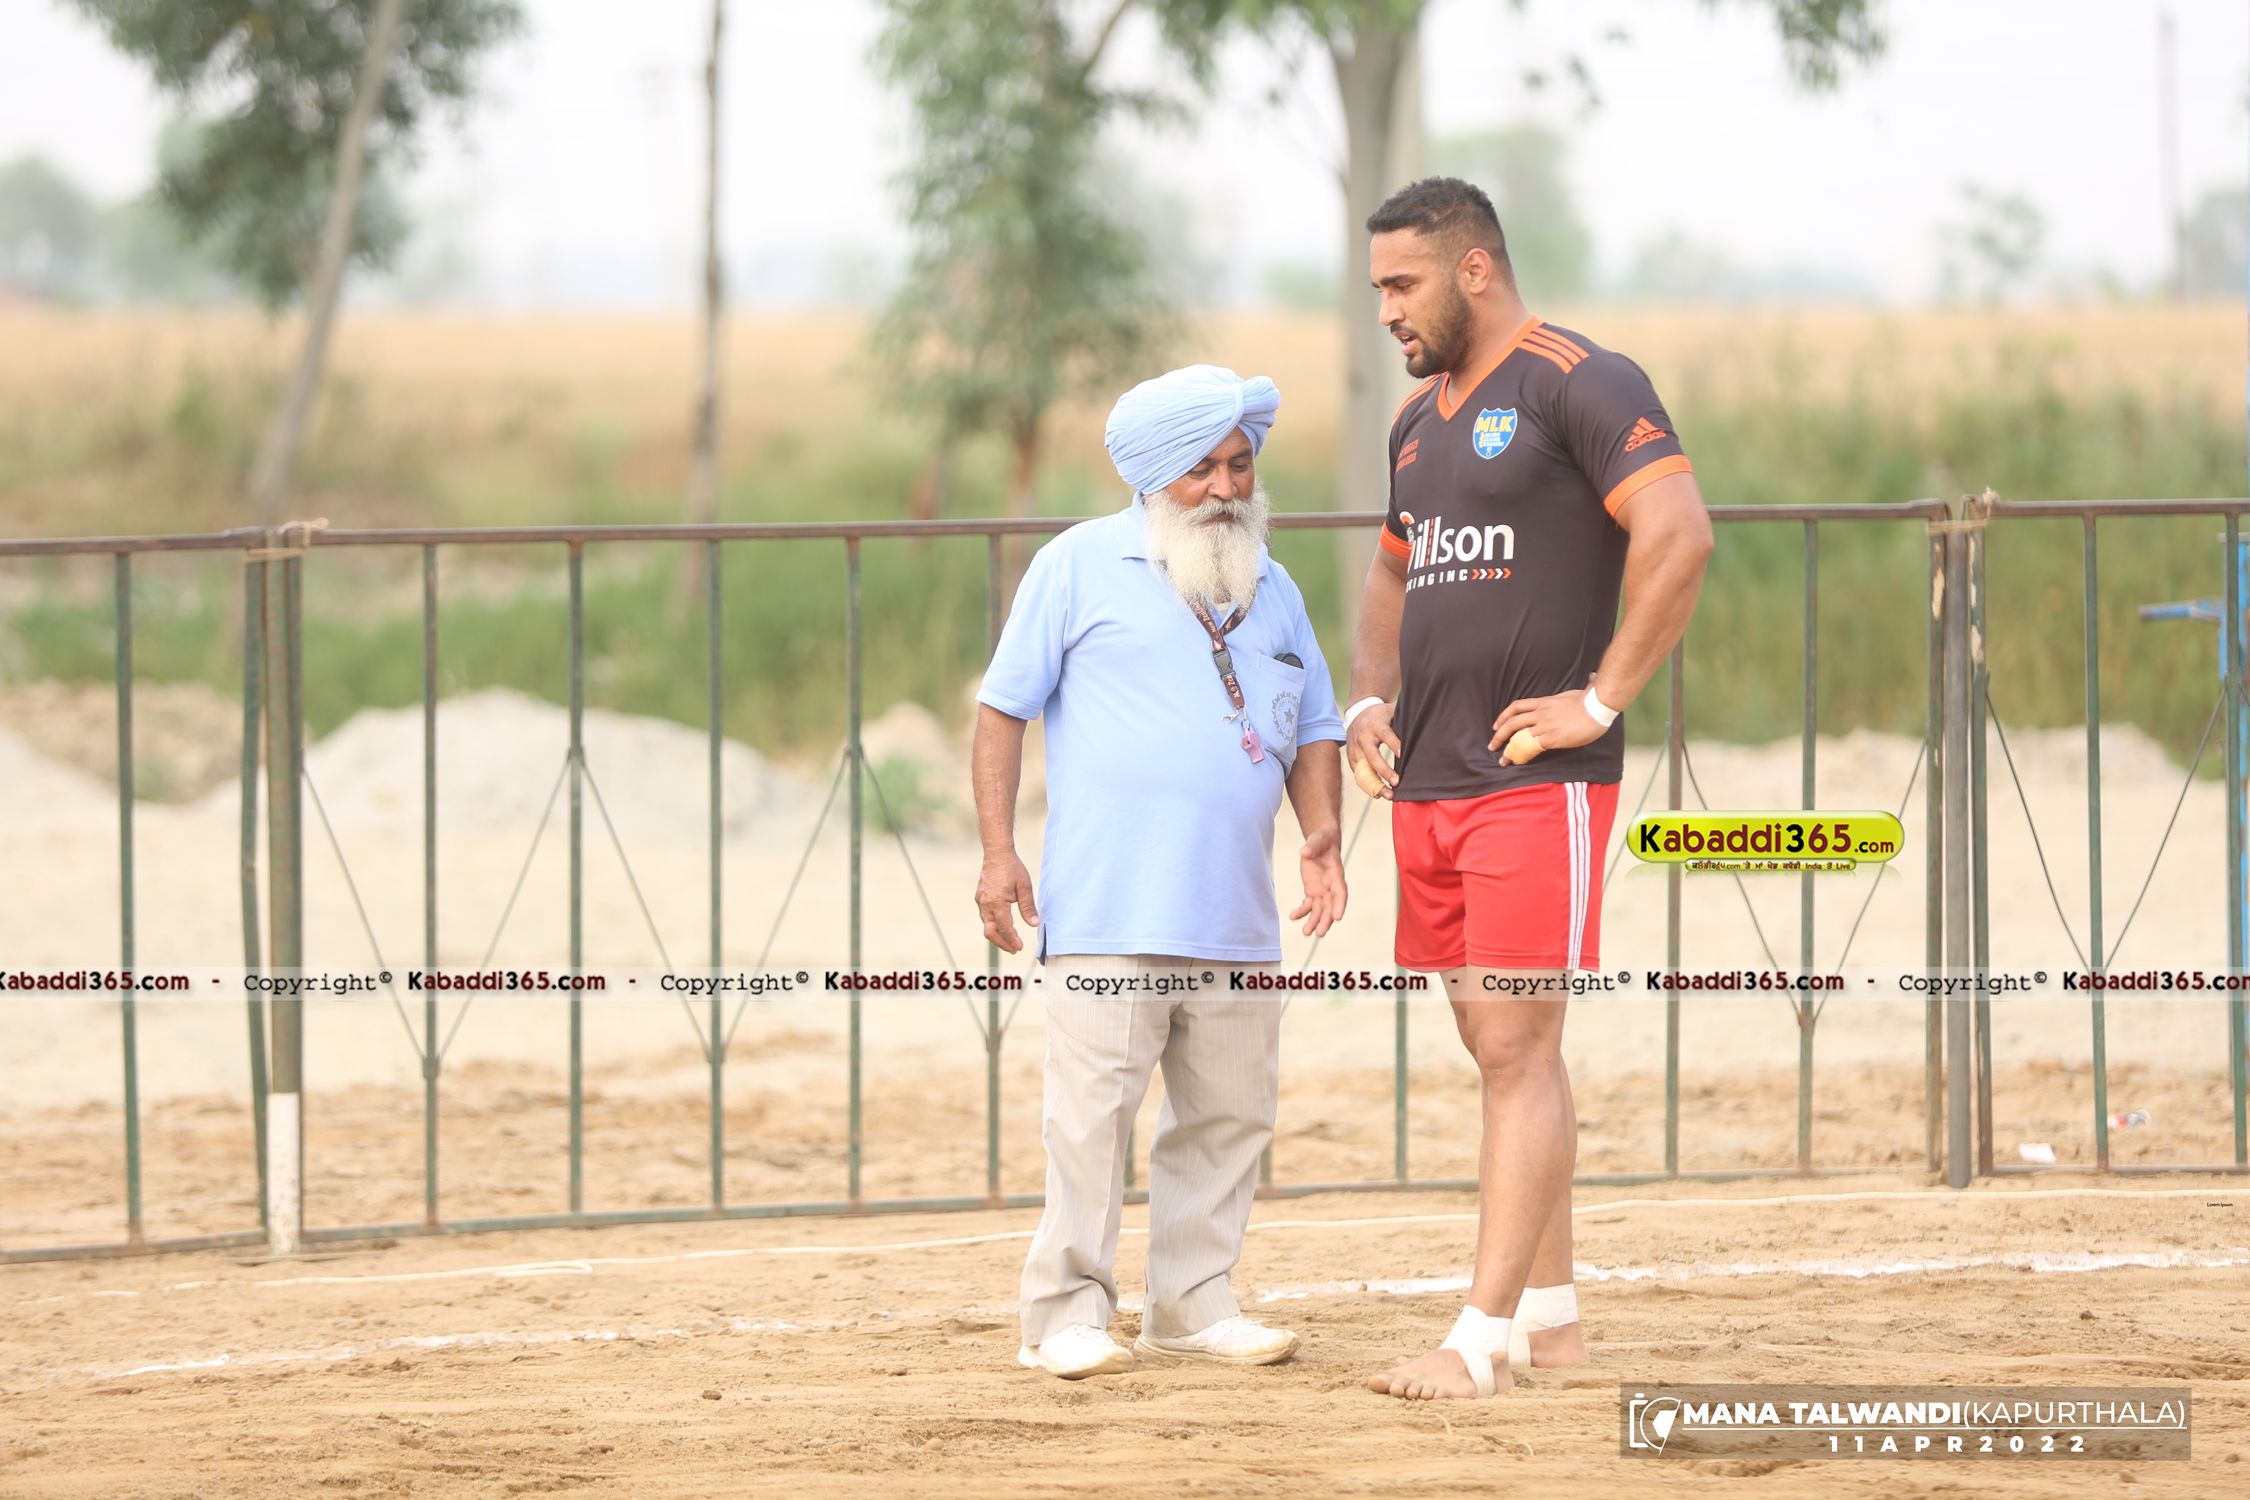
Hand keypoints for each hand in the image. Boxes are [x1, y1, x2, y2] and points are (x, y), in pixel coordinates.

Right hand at [976, 850, 1038, 952]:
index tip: (1019, 947)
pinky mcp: (980, 899)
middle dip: (1002, 943)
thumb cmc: (1012, 869)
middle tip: (1014, 949)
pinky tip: (1003, 927)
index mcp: (997, 902)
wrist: (997, 854)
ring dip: (998, 936)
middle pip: (991, 932)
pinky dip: (993, 926)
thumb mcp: (1025, 887)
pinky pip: (985, 917)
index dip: (1012, 940)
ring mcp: (981, 902)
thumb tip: (1034, 924)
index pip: (1005, 928)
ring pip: (986, 926)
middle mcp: (986, 904)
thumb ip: (1028, 907)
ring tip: (1010, 942)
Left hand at [1290, 826, 1347, 936]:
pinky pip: (1308, 905)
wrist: (1321, 842)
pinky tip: (1293, 917)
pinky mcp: (1313, 891)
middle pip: (1330, 906)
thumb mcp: (1318, 839)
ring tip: (1306, 933)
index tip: (1338, 918)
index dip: (1339, 905)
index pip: (1340, 893)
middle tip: (1319, 933)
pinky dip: (1301, 912)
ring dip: (1313, 921)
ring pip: (1319, 910)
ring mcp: (1322, 890)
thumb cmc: (1323, 840)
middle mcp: (1331, 886)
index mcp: (1336, 875)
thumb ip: (1312, 846)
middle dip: (1325, 920)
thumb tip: (1304, 852)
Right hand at [1345, 701, 1400, 799]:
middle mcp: (1363, 737)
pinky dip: (1368, 785)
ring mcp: (1355, 749)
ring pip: (1364, 769)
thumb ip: (1406, 715)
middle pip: (1373, 756)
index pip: (1386, 735)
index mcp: (1375, 724)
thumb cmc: (1381, 715)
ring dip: (1376, 784)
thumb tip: (1428, 719)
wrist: (1356, 714)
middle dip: (1385, 771)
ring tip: (1389, 795)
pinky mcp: (1351, 758)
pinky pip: (1358, 774)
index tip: (1404, 756)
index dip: (1395, 745)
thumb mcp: (1392, 710)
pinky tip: (1378, 794)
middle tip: (1397, 782)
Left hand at [1489, 680, 1606, 764]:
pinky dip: (1523, 755)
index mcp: (1544, 702)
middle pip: (1512, 722)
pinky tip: (1519, 761)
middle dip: (1499, 734)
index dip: (1503, 716)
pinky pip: (1532, 747)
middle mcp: (1541, 713)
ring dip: (1508, 749)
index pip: (1517, 707)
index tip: (1496, 725)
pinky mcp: (1552, 738)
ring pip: (1519, 736)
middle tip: (1492, 745)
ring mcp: (1545, 725)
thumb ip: (1563, 699)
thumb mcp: (1570, 694)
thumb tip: (1570, 694)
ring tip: (1503, 759)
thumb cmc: (1589, 700)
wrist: (1597, 707)